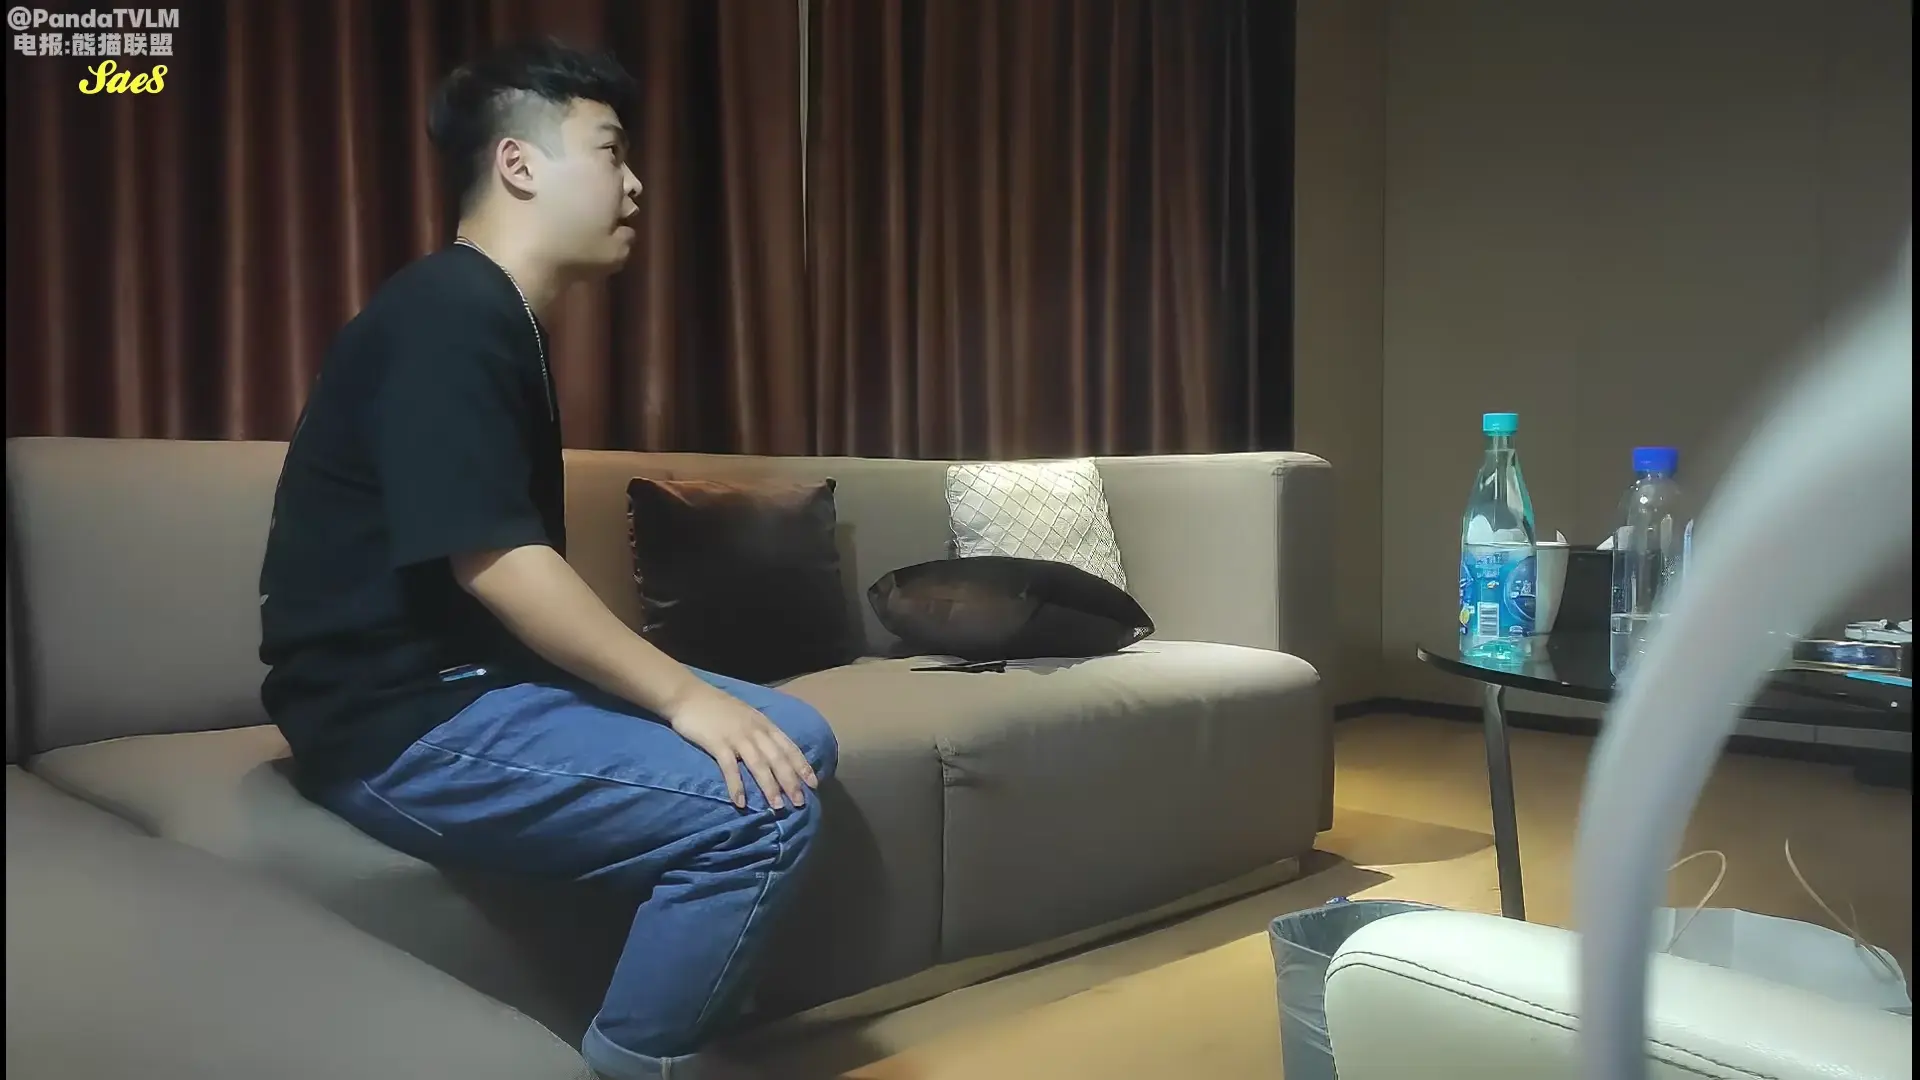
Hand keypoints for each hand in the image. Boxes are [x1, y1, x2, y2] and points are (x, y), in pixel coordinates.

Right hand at [667, 687, 818, 810]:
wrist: (688, 694)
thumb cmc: (717, 707)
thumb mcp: (746, 715)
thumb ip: (759, 732)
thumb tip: (774, 753)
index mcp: (763, 724)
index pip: (788, 746)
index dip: (802, 765)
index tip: (814, 783)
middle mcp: (754, 730)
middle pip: (777, 758)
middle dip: (790, 781)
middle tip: (799, 802)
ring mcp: (736, 736)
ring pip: (758, 764)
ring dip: (769, 786)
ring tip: (777, 806)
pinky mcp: (717, 743)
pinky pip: (730, 767)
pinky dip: (736, 785)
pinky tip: (741, 802)